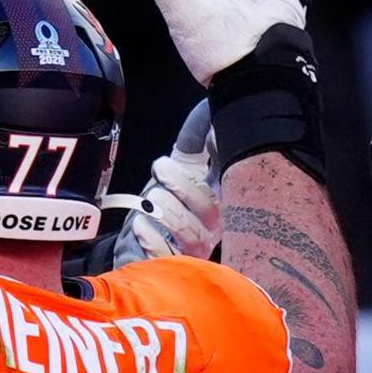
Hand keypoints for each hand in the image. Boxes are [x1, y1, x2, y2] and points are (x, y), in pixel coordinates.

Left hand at [107, 101, 220, 263]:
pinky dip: (151, 238)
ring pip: (189, 230)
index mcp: (222, 197)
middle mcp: (216, 225)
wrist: (141, 242)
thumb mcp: (183, 166)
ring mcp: (196, 249)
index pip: (231, 179)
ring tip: (148, 199)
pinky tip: (140, 225)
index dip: (222, 160)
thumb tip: (210, 106)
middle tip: (161, 167)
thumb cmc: (167, 202)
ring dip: (166, 210)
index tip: (206, 140)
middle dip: (184, 184)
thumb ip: (196, 139)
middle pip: (210, 206)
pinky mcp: (172, 266)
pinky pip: (165, 254)